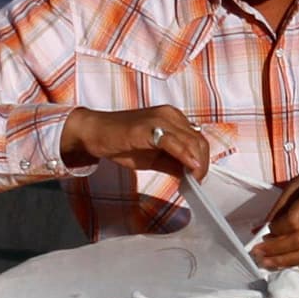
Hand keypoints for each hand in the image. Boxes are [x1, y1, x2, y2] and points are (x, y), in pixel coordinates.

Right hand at [62, 103, 212, 181]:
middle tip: (197, 182)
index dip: (203, 161)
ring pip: (190, 141)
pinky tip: (189, 168)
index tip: (199, 177)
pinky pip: (172, 141)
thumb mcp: (153, 157)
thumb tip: (190, 175)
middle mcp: (170, 115)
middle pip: (198, 141)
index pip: (198, 140)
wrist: (95, 133)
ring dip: (196, 163)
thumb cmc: (121, 141)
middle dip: (202, 165)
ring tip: (193, 180)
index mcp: (173, 119)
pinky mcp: (147, 128)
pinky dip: (184, 156)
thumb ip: (172, 163)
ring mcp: (159, 119)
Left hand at [254, 157, 298, 270]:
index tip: (266, 232)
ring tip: (269, 262)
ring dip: (287, 260)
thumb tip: (260, 230)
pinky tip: (286, 260)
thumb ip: (280, 207)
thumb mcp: (296, 184)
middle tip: (260, 253)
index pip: (295, 221)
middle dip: (277, 250)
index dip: (277, 230)